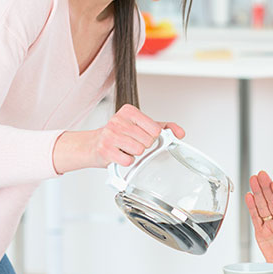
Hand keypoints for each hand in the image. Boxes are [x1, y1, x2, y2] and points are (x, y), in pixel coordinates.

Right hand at [52, 104, 184, 172]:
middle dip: (143, 146)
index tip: (141, 136)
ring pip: (139, 151)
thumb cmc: (118, 135)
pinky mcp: (105, 150)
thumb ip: (164, 128)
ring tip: (125, 149)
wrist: (92, 144)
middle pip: (148, 141)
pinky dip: (126, 162)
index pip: (156, 129)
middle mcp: (118, 120)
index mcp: (129, 111)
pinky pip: (128, 161)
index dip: (152, 137)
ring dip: (134, 154)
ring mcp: (110, 135)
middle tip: (131, 144)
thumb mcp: (141, 127)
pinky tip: (119, 155)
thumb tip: (180, 133)